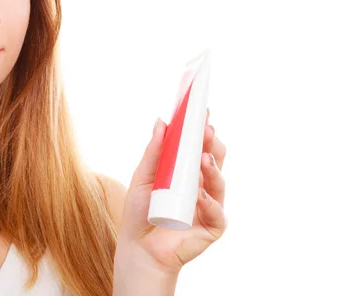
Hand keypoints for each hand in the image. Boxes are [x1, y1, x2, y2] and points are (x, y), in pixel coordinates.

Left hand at [115, 109, 226, 281]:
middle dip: (211, 143)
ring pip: (219, 182)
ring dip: (213, 168)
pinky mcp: (212, 226)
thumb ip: (154, 152)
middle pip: (215, 159)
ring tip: (203, 158)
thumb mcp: (144, 177)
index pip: (199, 146)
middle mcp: (201, 185)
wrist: (139, 248)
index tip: (202, 109)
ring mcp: (209, 205)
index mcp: (186, 171)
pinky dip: (210, 204)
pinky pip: (218, 213)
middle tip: (205, 130)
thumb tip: (161, 122)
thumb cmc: (141, 211)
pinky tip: (201, 197)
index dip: (202, 128)